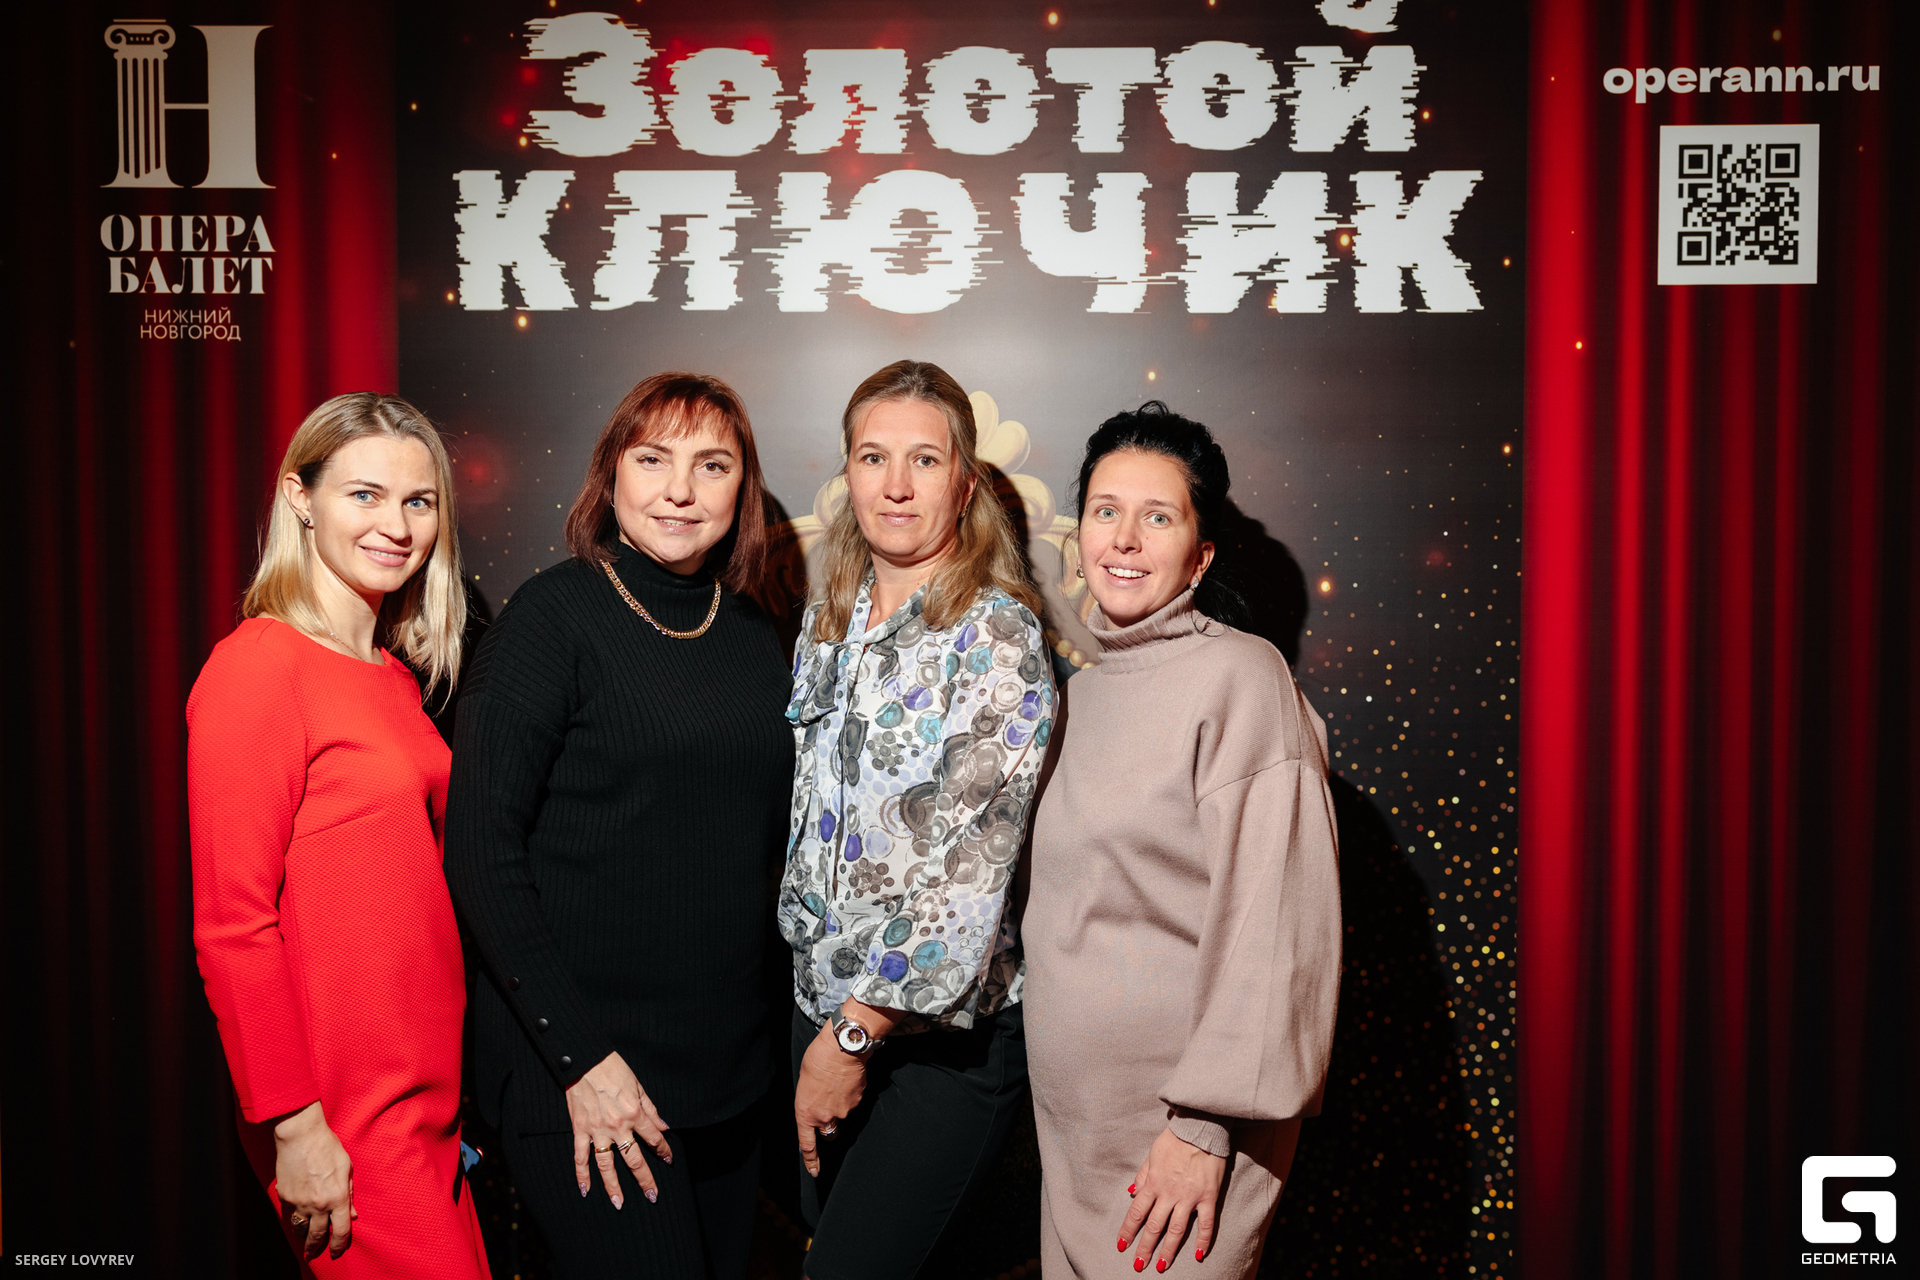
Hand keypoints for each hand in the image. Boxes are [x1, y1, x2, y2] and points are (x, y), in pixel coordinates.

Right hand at [273, 1101, 355, 1260]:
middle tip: (314, 1254)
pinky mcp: (284, 1196)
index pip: (340, 1230)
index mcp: (337, 1197)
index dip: (339, 1245)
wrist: (300, 1136)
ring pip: (300, 1228)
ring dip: (303, 1235)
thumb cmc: (327, 1147)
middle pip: (316, 1236)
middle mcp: (318, 1204)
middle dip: (315, 1248)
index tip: (336, 1252)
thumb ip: (348, 1192)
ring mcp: (299, 1202)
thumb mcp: (346, 1168)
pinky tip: (297, 1216)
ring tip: (305, 1238)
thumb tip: (352, 1213)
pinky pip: (290, 1213)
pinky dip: (294, 1217)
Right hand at [565, 1052, 671, 1208]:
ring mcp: (598, 1130)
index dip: (663, 1150)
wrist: (585, 1060)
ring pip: (607, 1164)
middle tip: (652, 1196)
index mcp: (635, 1113)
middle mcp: (618, 1126)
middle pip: (634, 1159)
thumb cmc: (613, 1068)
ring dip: (613, 1186)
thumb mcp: (639, 1086)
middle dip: (645, 1179)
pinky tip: (585, 1190)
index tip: (668, 1159)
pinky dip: (581, 1174)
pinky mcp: (580, 1130)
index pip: (654, 1138)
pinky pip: (580, 1157)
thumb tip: (665, 1127)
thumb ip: (651, 1109)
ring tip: (619, 1203)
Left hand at [794, 1019, 867, 1176]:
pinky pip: (853, 1102)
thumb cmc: (817, 1059)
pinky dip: (850, 1093)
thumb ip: (809, 1100)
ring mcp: (843, 1111)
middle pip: (830, 1132)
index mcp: (805, 1112)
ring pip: (842, 1114)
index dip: (811, 1160)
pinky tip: (847, 1079)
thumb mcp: (804, 1082)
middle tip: (828, 1104)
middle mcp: (824, 1117)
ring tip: (836, 1081)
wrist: (841, 1048)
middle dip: (830, 1124)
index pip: (807, 1144)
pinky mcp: (858, 1102)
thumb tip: (819, 1105)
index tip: (814, 1172)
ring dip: (840, 1102)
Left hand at [1119, 1127, 1227, 1272]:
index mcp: (1153, 1183)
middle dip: (1145, 1248)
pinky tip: (1199, 1255)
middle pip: (1154, 1226)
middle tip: (1138, 1265)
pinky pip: (1206, 1223)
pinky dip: (1203, 1240)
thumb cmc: (1174, 1140)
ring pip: (1176, 1230)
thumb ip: (1142, 1175)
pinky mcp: (1208, 1196)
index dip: (1128, 1231)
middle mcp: (1169, 1193)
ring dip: (1168, 1250)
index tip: (1122, 1246)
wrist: (1199, 1127)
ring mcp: (1189, 1197)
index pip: (1137, 1213)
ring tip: (1162, 1266)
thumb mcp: (1151, 1155)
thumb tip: (1132, 1192)